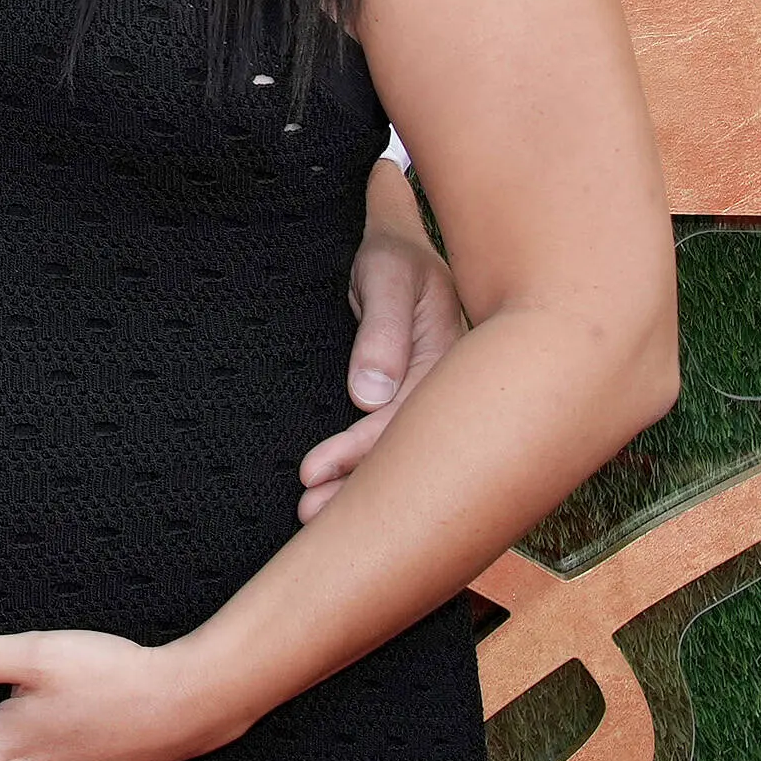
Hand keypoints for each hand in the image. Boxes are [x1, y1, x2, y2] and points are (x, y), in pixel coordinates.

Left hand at [298, 166, 460, 520]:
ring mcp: (435, 397)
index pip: (404, 420)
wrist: (404, 247)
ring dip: (357, 484)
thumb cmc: (395, 254)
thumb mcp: (386, 275)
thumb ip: (381, 330)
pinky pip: (393, 439)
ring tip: (310, 512)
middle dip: (358, 487)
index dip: (359, 451)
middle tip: (308, 513)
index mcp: (452, 360)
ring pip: (399, 451)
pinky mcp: (416, 400)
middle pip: (405, 449)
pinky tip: (336, 490)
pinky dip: (363, 465)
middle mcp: (449, 389)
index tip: (312, 472)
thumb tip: (368, 395)